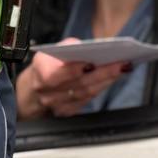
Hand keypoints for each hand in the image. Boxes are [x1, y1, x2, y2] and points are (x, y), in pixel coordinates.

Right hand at [15, 38, 129, 119]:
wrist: (35, 87)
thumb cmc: (47, 64)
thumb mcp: (51, 50)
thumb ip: (68, 46)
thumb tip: (86, 47)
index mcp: (41, 74)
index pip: (58, 74)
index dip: (75, 69)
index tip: (93, 62)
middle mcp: (48, 93)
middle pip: (79, 84)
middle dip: (102, 73)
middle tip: (121, 63)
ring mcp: (58, 105)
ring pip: (86, 93)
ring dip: (106, 80)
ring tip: (122, 68)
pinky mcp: (67, 111)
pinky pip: (87, 100)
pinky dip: (101, 87)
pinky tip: (112, 78)